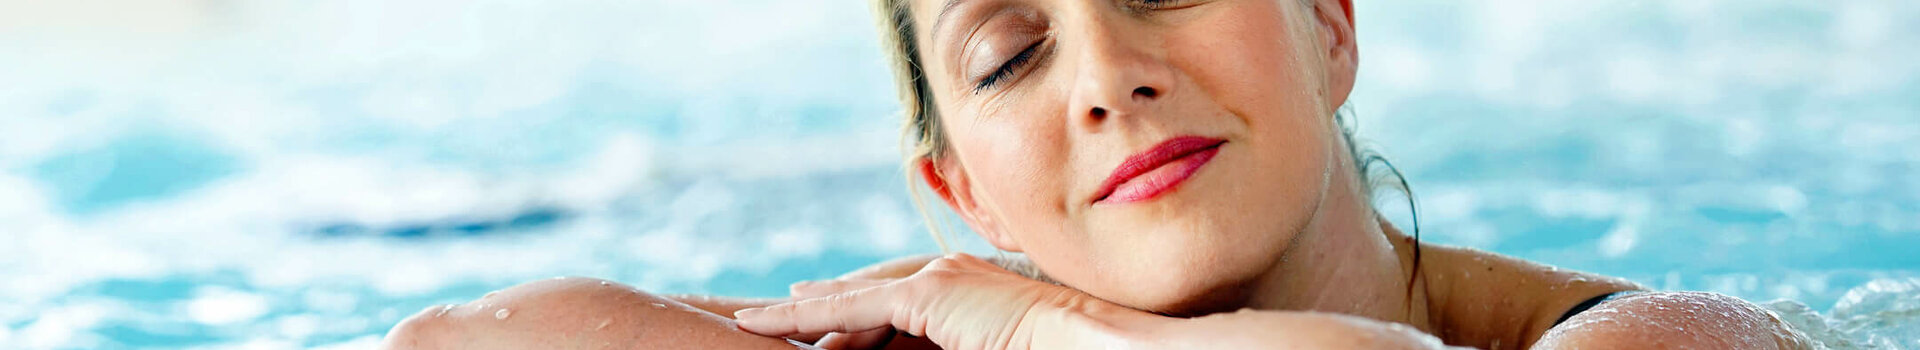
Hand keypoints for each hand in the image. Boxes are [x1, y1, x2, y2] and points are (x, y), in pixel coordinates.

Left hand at [733, 253, 1100, 349]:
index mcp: (973, 293)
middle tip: (782, 307)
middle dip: (828, 300)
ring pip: (856, 298)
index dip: (861, 305)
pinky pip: (852, 307)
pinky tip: (768, 321)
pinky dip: (806, 316)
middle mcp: (952, 276)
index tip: (831, 321)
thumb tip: (957, 346)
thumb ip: (966, 343)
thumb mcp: (993, 346)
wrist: (1090, 342)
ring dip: (806, 312)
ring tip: (756, 318)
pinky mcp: (928, 293)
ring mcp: (939, 279)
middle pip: (872, 290)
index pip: (901, 298)